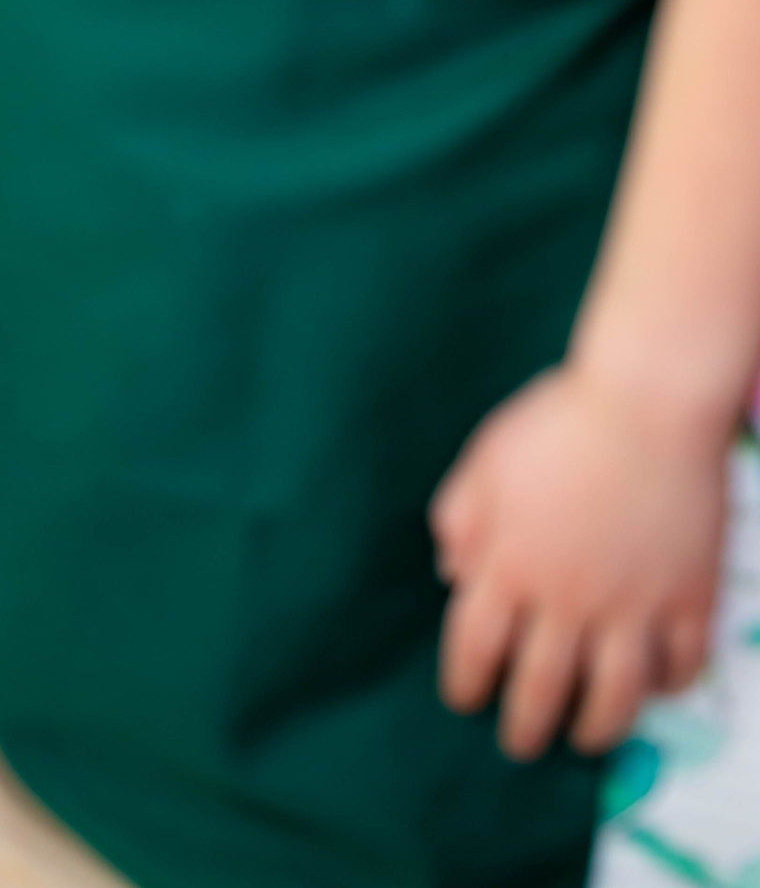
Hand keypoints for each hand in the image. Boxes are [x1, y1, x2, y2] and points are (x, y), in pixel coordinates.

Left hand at [431, 362, 729, 758]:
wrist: (648, 399)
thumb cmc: (557, 422)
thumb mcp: (484, 463)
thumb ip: (460, 520)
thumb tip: (450, 573)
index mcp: (509, 565)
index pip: (475, 645)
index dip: (466, 681)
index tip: (464, 701)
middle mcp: (569, 596)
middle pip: (542, 684)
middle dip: (525, 725)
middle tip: (518, 744)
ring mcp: (635, 601)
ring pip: (617, 693)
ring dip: (598, 727)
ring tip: (586, 740)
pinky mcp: (692, 594)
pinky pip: (685, 661)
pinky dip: (670, 685)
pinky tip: (657, 691)